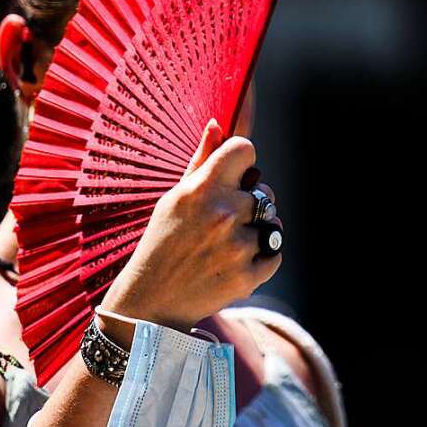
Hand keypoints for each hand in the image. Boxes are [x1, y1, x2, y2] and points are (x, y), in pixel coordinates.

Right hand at [97, 119, 282, 345]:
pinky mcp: (247, 276)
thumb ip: (202, 160)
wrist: (151, 301)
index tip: (234, 175)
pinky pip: (275, 253)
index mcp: (202, 188)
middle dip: (251, 202)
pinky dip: (262, 257)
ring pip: (273, 223)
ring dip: (257, 231)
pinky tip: (234, 262)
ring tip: (227, 244)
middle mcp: (223, 213)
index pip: (246, 151)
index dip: (242, 161)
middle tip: (223, 221)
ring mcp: (237, 246)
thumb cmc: (162, 241)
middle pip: (265, 190)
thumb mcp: (174, 197)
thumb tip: (218, 124)